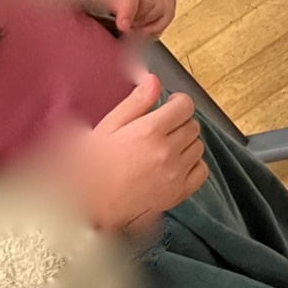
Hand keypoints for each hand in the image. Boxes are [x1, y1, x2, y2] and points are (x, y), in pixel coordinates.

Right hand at [39, 76, 207, 231]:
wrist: (86, 208)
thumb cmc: (91, 167)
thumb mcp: (106, 128)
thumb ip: (135, 102)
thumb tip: (153, 80)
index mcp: (149, 131)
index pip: (185, 106)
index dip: (178, 103)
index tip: (170, 106)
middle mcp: (166, 151)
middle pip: (192, 125)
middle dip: (179, 124)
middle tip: (161, 130)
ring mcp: (175, 173)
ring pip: (198, 146)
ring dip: (186, 144)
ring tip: (164, 150)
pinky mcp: (179, 192)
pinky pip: (201, 170)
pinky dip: (193, 165)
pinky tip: (174, 166)